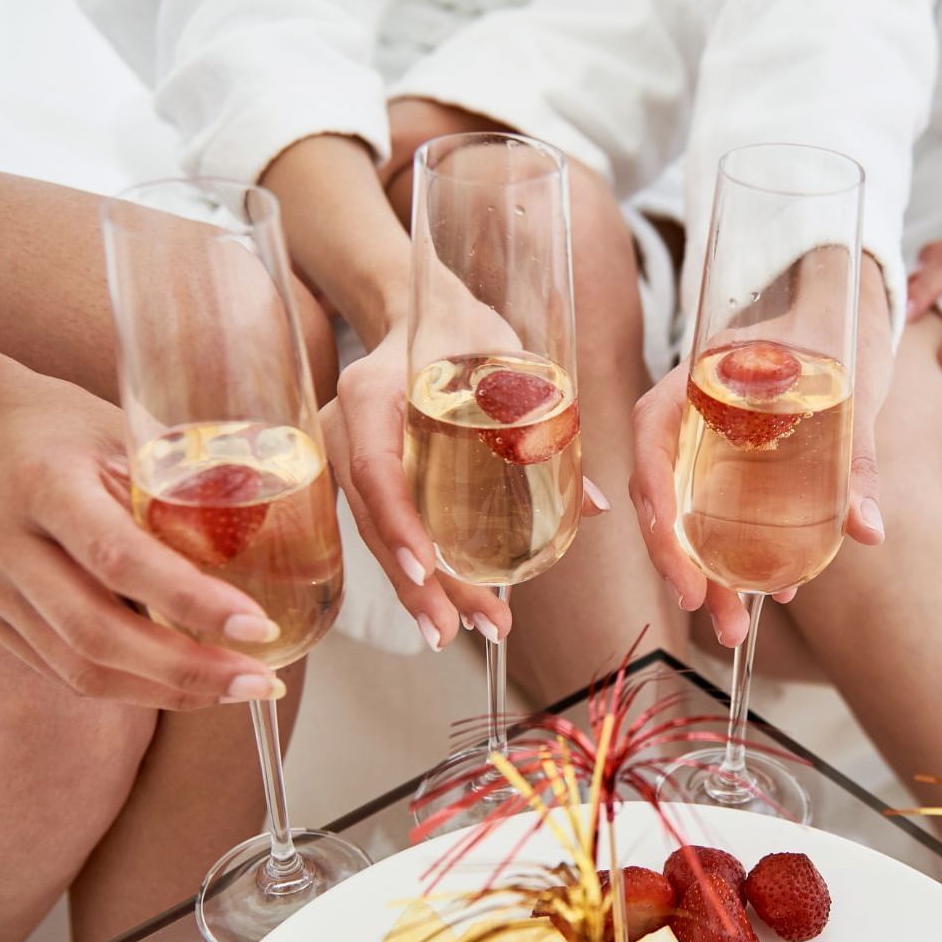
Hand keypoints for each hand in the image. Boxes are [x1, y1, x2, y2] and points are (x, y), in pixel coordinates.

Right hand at [0, 332, 287, 709]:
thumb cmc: (56, 425)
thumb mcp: (120, 431)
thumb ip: (181, 482)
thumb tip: (277, 531)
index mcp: (44, 484)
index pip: (120, 558)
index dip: (192, 601)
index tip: (260, 625)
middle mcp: (9, 545)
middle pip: (98, 634)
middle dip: (188, 670)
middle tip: (261, 681)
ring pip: (81, 667)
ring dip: (167, 690)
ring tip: (237, 689)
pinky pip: (65, 670)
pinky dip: (132, 686)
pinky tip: (186, 684)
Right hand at [327, 320, 609, 651]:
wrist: (417, 309)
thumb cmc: (463, 329)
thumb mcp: (506, 360)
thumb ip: (545, 425)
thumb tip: (595, 505)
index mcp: (371, 394)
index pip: (376, 468)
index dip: (401, 521)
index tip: (429, 567)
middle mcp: (345, 429)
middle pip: (374, 519)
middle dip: (418, 582)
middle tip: (463, 629)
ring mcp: (346, 455)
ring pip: (376, 533)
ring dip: (418, 589)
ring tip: (460, 633)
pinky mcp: (362, 475)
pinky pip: (383, 527)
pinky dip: (414, 569)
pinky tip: (446, 607)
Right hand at [628, 261, 891, 647]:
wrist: (850, 307)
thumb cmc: (840, 330)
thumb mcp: (852, 388)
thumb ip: (856, 457)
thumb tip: (867, 530)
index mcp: (697, 377)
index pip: (652, 440)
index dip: (657, 506)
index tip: (680, 561)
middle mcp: (690, 413)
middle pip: (664, 494)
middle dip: (681, 563)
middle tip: (712, 615)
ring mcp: (706, 440)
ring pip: (688, 514)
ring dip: (708, 574)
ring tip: (737, 629)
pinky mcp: (730, 463)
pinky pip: (719, 515)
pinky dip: (738, 556)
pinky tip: (774, 592)